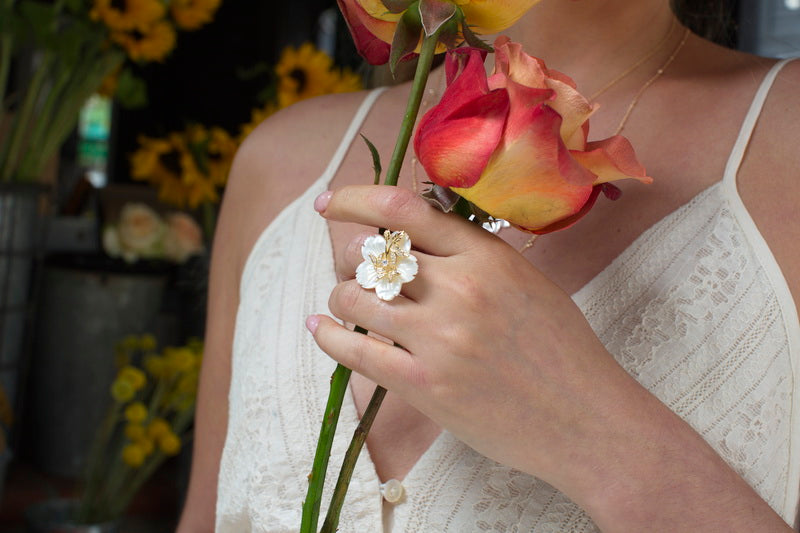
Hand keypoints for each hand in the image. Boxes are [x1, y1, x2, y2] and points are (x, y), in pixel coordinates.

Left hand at [308, 185, 792, 531]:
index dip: (355, 199)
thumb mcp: (525, 282)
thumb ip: (471, 256)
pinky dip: (328, 335)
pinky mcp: (424, 385)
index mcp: (486, 255)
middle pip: (370, 253)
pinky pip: (353, 350)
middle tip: (353, 269)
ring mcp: (439, 338)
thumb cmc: (562, 350)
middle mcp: (459, 288)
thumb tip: (412, 240)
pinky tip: (321, 328)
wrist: (586, 420)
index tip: (329, 203)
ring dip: (341, 296)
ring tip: (347, 303)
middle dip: (351, 257)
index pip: (403, 210)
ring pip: (354, 297)